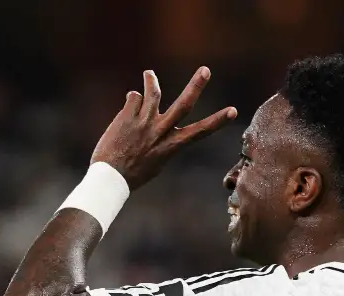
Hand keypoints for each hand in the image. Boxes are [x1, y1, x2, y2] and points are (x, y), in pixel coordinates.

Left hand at [91, 66, 236, 188]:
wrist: (110, 177)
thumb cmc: (133, 173)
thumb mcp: (155, 161)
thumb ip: (160, 138)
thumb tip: (155, 116)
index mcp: (171, 146)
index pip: (200, 132)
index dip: (218, 121)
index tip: (233, 111)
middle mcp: (160, 131)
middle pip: (183, 105)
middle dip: (196, 86)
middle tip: (205, 70)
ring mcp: (144, 122)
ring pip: (152, 92)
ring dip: (151, 80)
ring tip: (149, 74)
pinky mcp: (127, 116)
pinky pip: (134, 98)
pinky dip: (133, 99)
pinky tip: (129, 104)